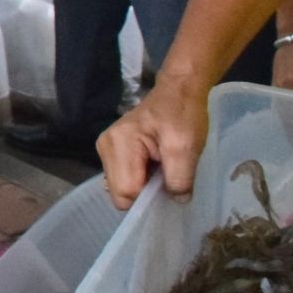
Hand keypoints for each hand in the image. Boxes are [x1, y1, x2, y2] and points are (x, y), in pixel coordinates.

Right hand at [98, 77, 209, 208]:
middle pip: (120, 192)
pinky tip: (153, 166)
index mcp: (119, 143)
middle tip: (166, 174)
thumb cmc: (183, 114)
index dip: (149, 197)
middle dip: (145, 191)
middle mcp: (105, 146)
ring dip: (144, 185)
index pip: (126, 192)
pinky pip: (123, 178)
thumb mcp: (187, 147)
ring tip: (161, 167)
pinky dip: (140, 178)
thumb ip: (180, 179)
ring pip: (121, 188)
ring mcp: (106, 148)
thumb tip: (176, 201)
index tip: (168, 186)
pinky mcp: (112, 150)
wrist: (179, 91)